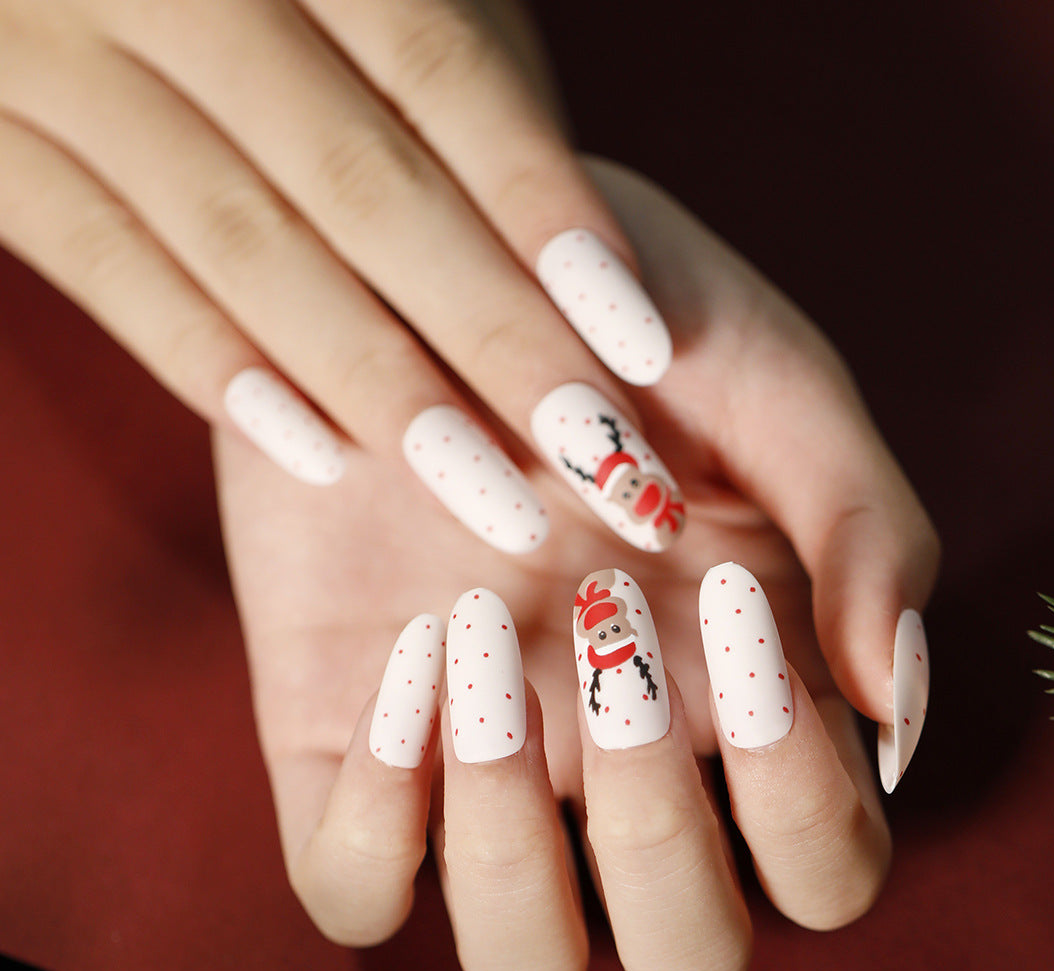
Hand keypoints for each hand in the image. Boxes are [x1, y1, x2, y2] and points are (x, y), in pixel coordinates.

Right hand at [0, 0, 678, 551]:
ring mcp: (46, 44)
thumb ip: (455, 83)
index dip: (545, 212)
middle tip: (603, 464)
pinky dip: (216, 364)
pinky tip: (322, 457)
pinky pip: (103, 267)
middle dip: (493, 336)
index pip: (444, 70)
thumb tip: (573, 258)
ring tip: (495, 495)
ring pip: (241, 241)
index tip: (646, 347)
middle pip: (362, 182)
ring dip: (379, 382)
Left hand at [215, 160, 938, 970]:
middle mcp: (624, 770)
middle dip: (664, 840)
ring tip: (490, 648)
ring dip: (516, 847)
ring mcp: (482, 774)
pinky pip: (350, 890)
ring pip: (520, 963)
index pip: (825, 869)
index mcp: (750, 705)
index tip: (735, 613)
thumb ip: (868, 534)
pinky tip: (412, 656)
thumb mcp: (775, 391)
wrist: (442, 255)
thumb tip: (896, 702)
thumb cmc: (628, 321)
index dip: (802, 800)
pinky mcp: (341, 749)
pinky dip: (378, 822)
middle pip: (686, 958)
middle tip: (615, 644)